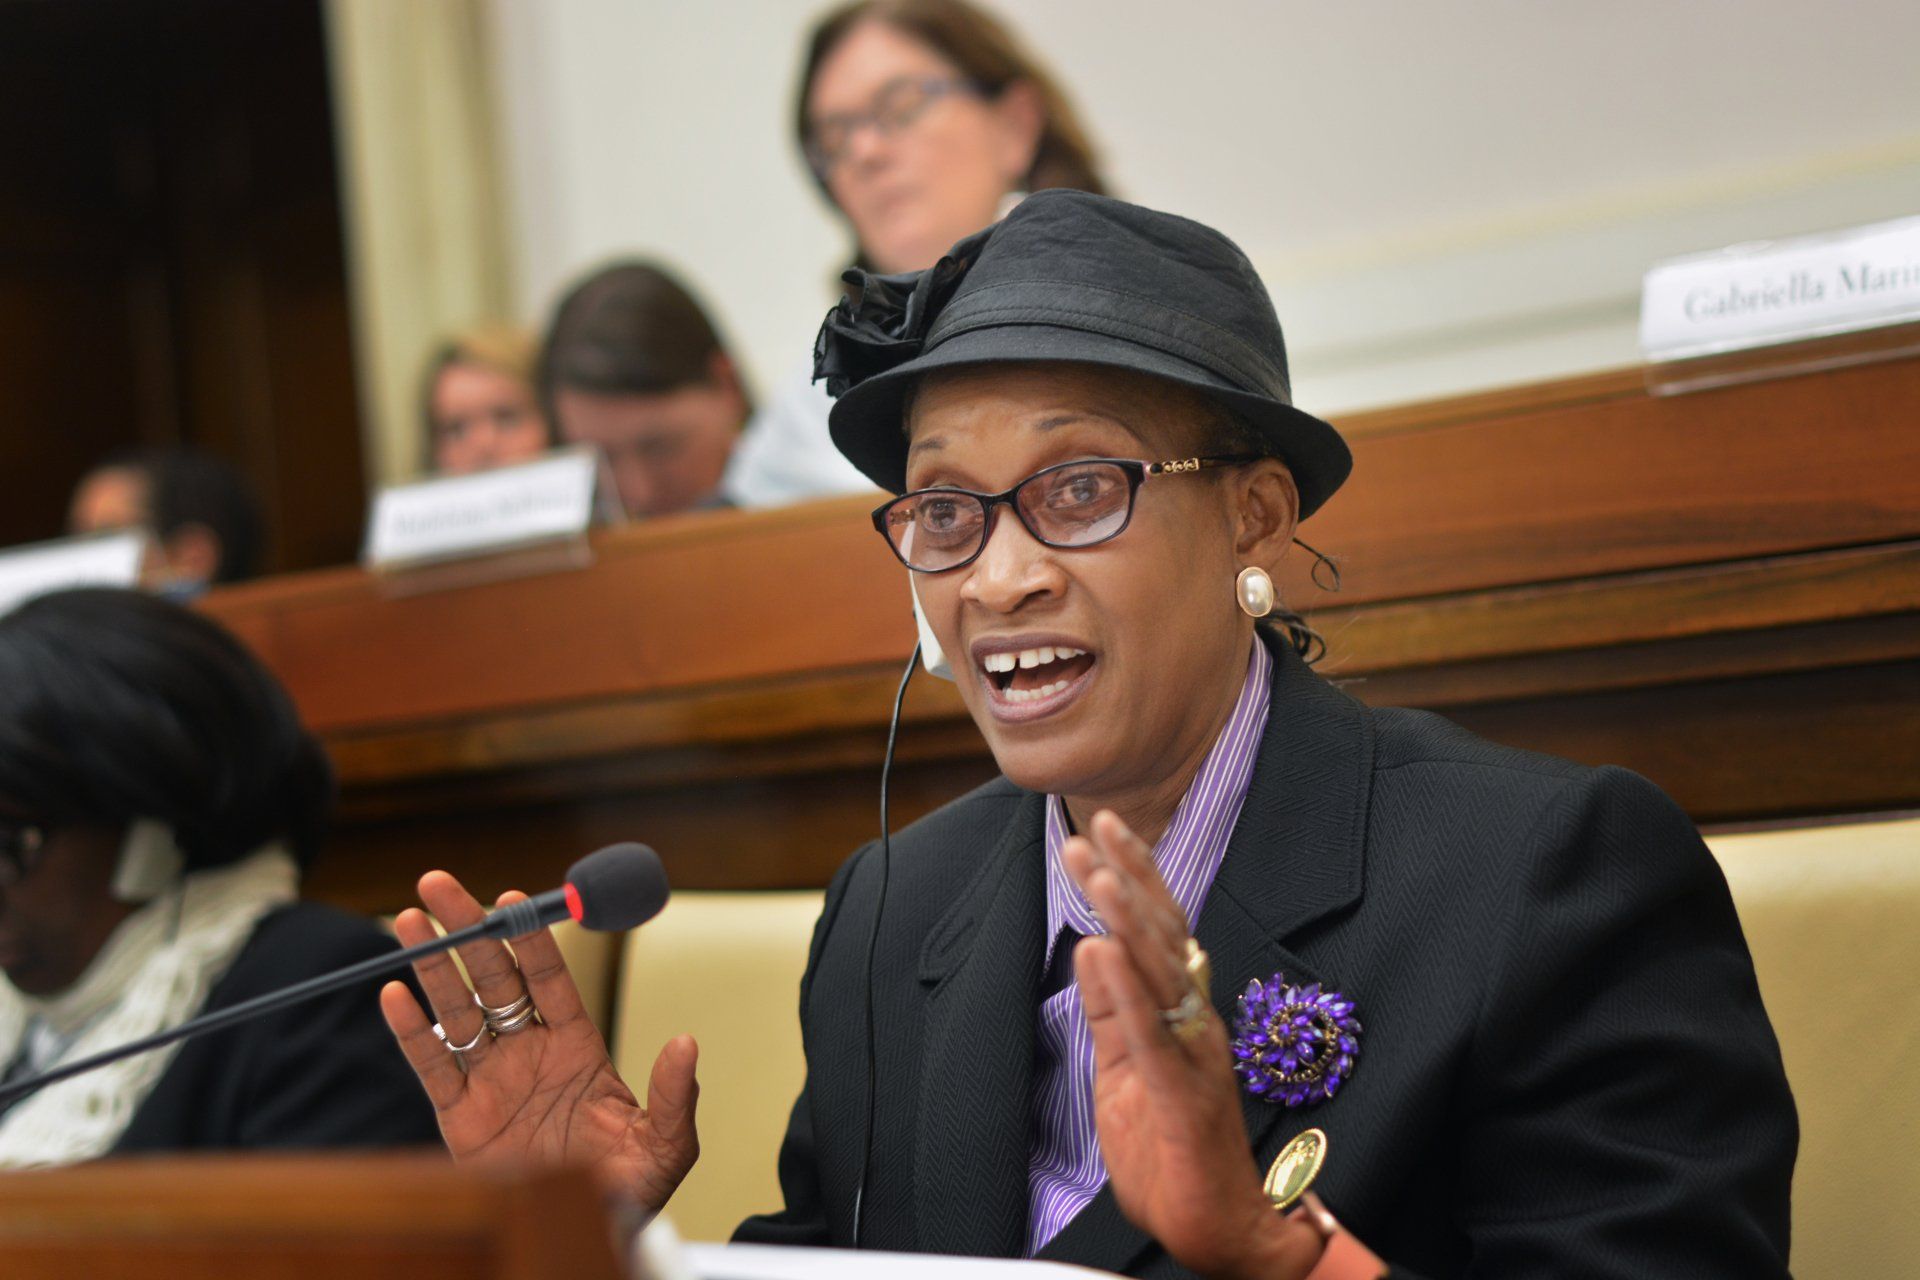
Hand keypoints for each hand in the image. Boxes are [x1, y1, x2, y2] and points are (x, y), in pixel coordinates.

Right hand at [380, 871, 698, 1212]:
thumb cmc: (628, 1190)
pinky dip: (411, 1031)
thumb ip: (674, 1096)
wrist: (587, 1232)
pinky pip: (432, 1066)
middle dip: (468, 929)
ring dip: (432, 966)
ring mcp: (491, 1081)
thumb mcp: (665, 1145)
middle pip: (493, 978)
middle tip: (439, 884)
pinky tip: (393, 994)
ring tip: (408, 919)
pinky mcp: (460, 1118)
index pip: (550, 979)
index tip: (514, 898)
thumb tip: (687, 1043)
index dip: (529, 939)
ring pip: (456, 1011)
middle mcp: (529, 1053)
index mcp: (578, 1047)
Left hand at [1066, 811, 1322, 1279]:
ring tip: (1097, 870)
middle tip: (1093, 827)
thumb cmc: (1173, 1152)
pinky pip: (1152, 1034)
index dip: (1131, 878)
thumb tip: (1089, 945)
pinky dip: (1126, 990)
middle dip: (1128, 876)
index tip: (1096, 831)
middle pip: (1163, 935)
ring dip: (1126, 917)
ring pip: (1161, 973)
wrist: (1219, 1232)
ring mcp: (1196, 1054)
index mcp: (1182, 1012)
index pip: (1156, 932)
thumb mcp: (1124, 1069)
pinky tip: (1101, 951)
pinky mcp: (1186, 1094)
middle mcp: (1196, 1020)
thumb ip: (1110, 1011)